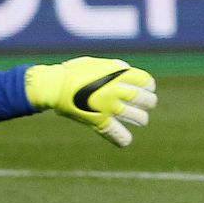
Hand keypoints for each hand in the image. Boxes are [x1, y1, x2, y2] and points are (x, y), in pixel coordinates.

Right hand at [24, 57, 157, 146]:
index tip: (147, 88)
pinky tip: (125, 140)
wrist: (54, 86)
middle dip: (148, 103)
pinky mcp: (99, 121)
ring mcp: (110, 107)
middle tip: (145, 105)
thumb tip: (127, 70)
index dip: (148, 86)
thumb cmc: (73, 72)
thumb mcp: (97, 62)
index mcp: (118, 74)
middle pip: (145, 100)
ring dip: (141, 118)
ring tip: (140, 119)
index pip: (146, 82)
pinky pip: (117, 134)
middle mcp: (117, 90)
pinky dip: (122, 139)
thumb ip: (114, 67)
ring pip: (139, 117)